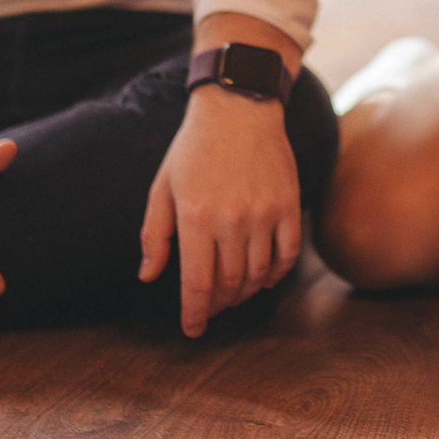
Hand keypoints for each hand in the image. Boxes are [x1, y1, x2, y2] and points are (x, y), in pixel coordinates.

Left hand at [139, 84, 302, 336]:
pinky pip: (287, 255)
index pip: (197, 285)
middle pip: (229, 284)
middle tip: (212, 306)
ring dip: (245, 291)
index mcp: (195, 218)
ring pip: (258, 275)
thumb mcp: (162, 186)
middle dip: (219, 304)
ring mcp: (265, 214)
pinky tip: (264, 275)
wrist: (238, 107)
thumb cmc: (194, 148)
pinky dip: (276, 274)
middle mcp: (232, 220)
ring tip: (234, 290)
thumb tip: (148, 275)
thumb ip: (155, 233)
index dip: (195, 315)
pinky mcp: (289, 205)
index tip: (192, 330)